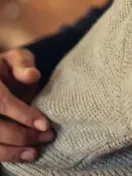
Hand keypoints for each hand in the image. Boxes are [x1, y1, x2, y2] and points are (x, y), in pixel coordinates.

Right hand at [0, 48, 53, 162]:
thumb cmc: (7, 66)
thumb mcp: (15, 58)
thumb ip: (22, 64)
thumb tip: (33, 75)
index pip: (3, 103)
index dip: (24, 115)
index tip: (45, 124)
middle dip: (22, 136)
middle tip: (47, 137)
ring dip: (12, 151)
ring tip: (35, 152)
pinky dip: (5, 155)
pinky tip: (22, 155)